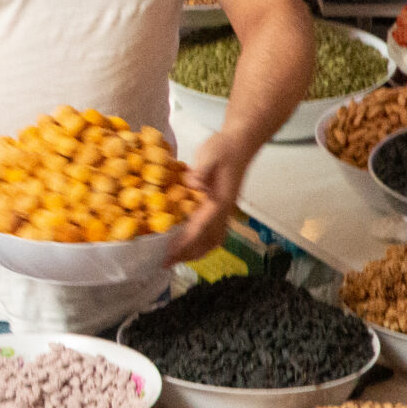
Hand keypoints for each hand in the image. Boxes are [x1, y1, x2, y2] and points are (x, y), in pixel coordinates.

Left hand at [169, 131, 248, 262]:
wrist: (240, 144)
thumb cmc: (223, 148)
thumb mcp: (210, 153)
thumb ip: (201, 170)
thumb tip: (192, 184)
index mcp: (220, 201)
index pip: (201, 228)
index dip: (184, 242)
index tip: (168, 253)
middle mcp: (224, 210)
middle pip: (208, 241)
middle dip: (188, 254)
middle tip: (166, 263)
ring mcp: (225, 211)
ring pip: (213, 240)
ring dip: (196, 252)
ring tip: (175, 259)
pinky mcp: (222, 209)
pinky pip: (214, 234)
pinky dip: (201, 244)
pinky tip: (187, 245)